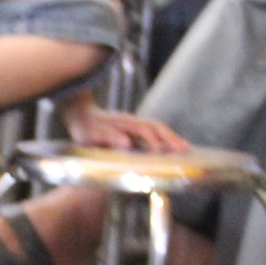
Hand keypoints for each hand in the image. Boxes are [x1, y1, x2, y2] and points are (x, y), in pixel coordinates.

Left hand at [62, 99, 189, 152]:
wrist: (80, 112)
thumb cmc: (84, 126)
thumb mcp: (90, 134)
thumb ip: (106, 137)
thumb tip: (126, 143)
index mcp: (123, 124)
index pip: (144, 131)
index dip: (152, 141)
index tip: (160, 152)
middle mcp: (133, 122)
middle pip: (157, 128)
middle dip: (171, 138)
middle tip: (186, 150)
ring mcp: (135, 124)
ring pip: (158, 129)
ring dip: (172, 137)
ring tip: (185, 148)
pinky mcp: (134, 128)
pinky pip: (154, 131)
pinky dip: (165, 138)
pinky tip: (171, 146)